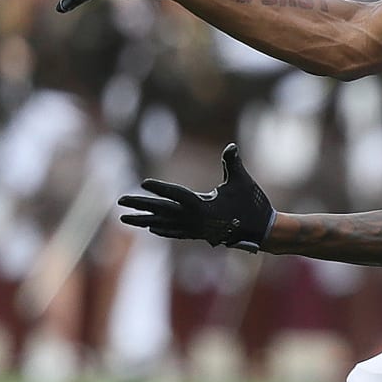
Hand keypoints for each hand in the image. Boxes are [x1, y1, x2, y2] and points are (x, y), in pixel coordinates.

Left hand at [117, 144, 275, 251]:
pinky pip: (174, 232)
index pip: (176, 195)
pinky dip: (161, 229)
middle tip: (120, 201)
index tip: (142, 183)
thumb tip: (231, 147)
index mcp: (202, 207)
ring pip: (163, 224)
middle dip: (140, 205)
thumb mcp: (242, 182)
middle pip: (162, 211)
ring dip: (143, 220)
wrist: (262, 233)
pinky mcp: (199, 234)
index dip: (160, 188)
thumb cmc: (252, 205)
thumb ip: (233, 163)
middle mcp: (194, 220)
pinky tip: (150, 227)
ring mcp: (195, 230)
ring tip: (125, 219)